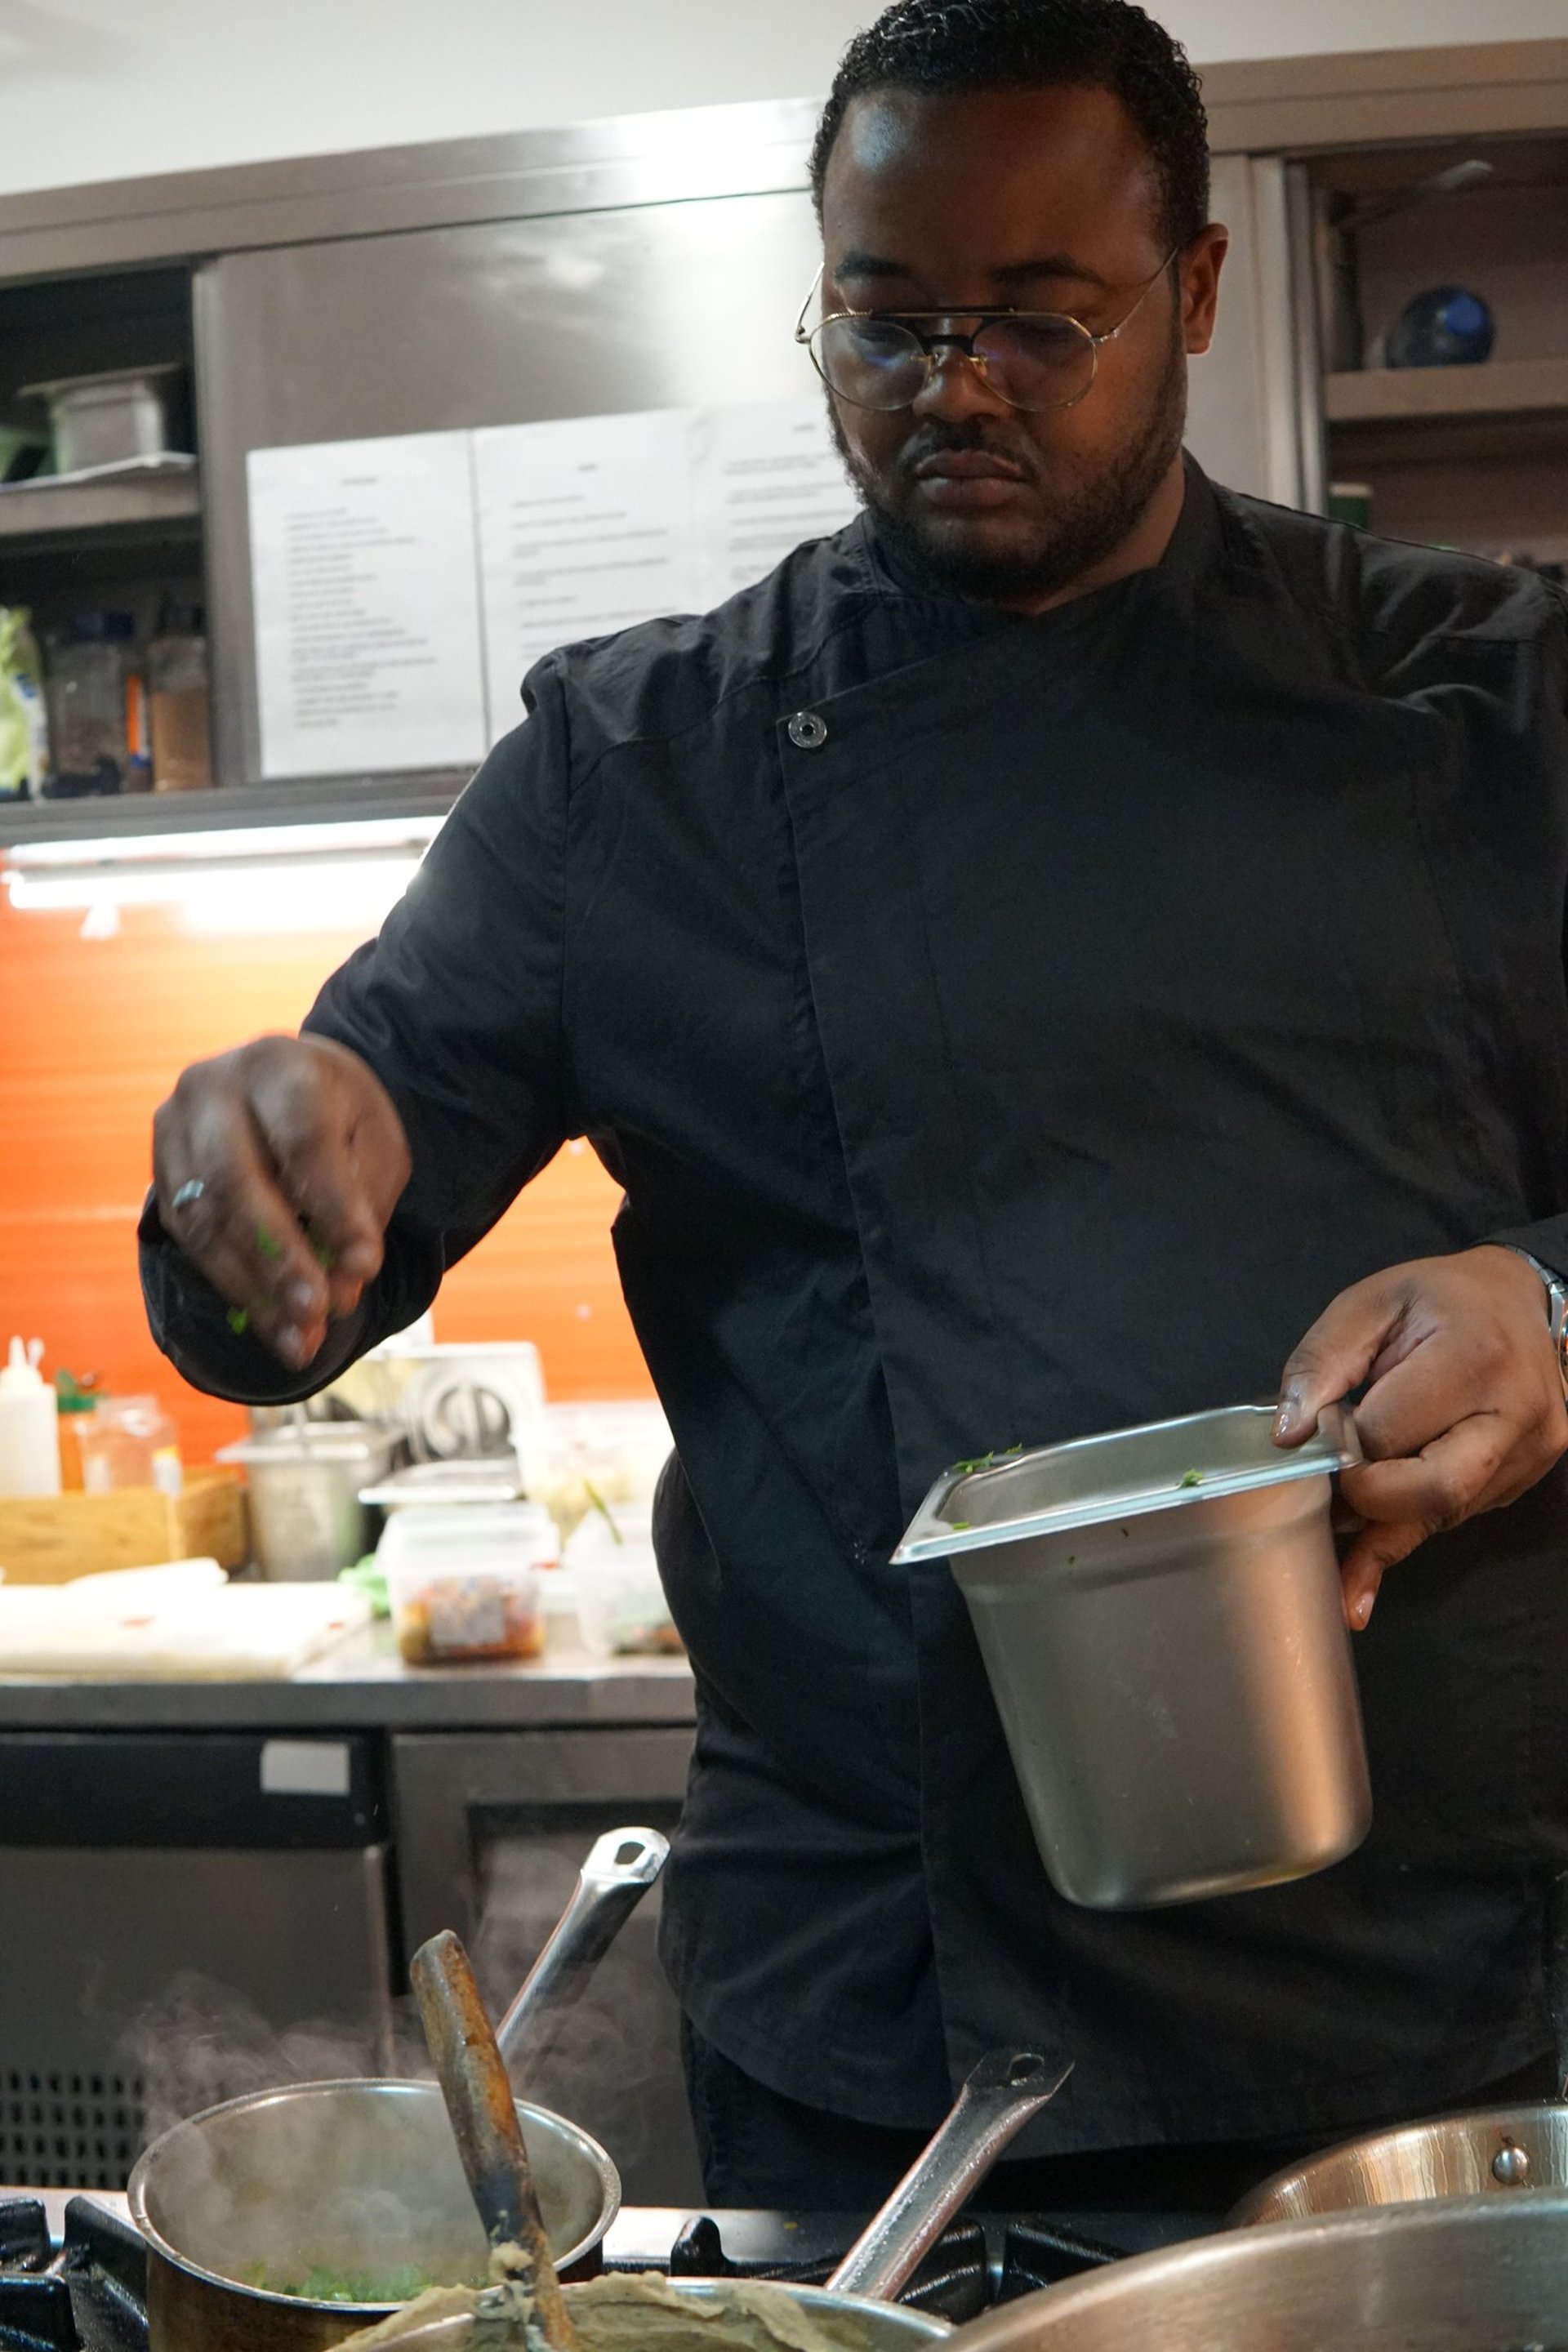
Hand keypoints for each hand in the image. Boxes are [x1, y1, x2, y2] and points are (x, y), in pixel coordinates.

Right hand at [152, 1034, 411, 1370]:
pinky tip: (270, 1321)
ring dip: (252, 1287)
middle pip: (234, 1179)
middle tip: (316, 1313)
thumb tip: (344, 1283)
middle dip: (279, 1256)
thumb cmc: (339, 1117)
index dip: (332, 1207)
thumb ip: (363, 1207)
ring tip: (297, 1338)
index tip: (365, 1266)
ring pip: (203, 1217)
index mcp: (281, 1066)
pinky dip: (233, 1285)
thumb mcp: (374, 1144)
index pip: (302, 1139)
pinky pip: (189, 1236)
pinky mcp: (160, 1167)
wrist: (285, 1087)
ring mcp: (175, 1126)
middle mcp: (214, 1088)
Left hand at [1275, 1246, 1567, 1629]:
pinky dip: (1406, 1528)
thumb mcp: (1367, 1305)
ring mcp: (1529, 1454)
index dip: (1341, 1449)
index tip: (1315, 1441)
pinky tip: (1362, 1570)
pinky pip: (1456, 1517)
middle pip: (1433, 1494)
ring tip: (1340, 1525)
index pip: (1389, 1435)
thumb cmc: (1437, 1300)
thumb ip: (1320, 1363)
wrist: (1517, 1303)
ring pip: (1443, 1517)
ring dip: (1383, 1525)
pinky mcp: (1525, 1479)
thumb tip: (1289, 1437)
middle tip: (1331, 1487)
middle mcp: (1515, 1414)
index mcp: (1474, 1357)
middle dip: (1367, 1501)